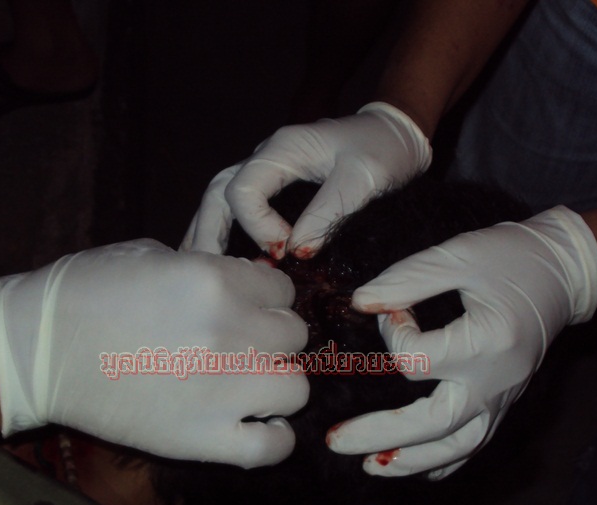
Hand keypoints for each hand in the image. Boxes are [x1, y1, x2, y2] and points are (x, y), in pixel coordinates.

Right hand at [0, 240, 308, 467]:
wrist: (37, 351)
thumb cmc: (84, 293)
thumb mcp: (151, 256)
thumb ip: (209, 270)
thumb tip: (244, 286)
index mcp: (216, 282)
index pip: (281, 291)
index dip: (264, 299)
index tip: (244, 309)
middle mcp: (230, 334)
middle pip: (294, 337)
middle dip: (271, 337)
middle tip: (241, 344)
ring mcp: (222, 392)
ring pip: (296, 388)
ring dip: (275, 384)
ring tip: (246, 384)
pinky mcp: (203, 440)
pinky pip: (273, 447)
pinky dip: (272, 438)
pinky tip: (253, 424)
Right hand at [183, 102, 430, 258]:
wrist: (395, 135)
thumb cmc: (383, 151)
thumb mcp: (364, 179)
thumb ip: (328, 212)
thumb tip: (295, 252)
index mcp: (282, 150)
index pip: (243, 191)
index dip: (257, 227)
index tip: (285, 251)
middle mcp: (265, 158)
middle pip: (216, 194)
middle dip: (209, 236)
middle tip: (212, 276)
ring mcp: (265, 172)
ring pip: (218, 201)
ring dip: (207, 235)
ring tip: (201, 272)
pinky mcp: (272, 187)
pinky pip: (233, 208)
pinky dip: (220, 233)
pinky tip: (215, 261)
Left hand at [327, 206, 596, 477]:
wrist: (564, 271)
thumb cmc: (512, 257)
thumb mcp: (458, 255)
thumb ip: (407, 279)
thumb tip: (361, 303)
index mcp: (486, 342)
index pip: (416, 359)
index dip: (391, 334)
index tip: (391, 309)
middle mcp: (497, 379)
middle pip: (432, 422)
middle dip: (380, 434)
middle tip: (336, 440)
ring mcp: (503, 396)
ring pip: (456, 445)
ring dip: (411, 461)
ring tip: (370, 467)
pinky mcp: (505, 401)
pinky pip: (475, 443)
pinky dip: (444, 461)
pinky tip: (414, 467)